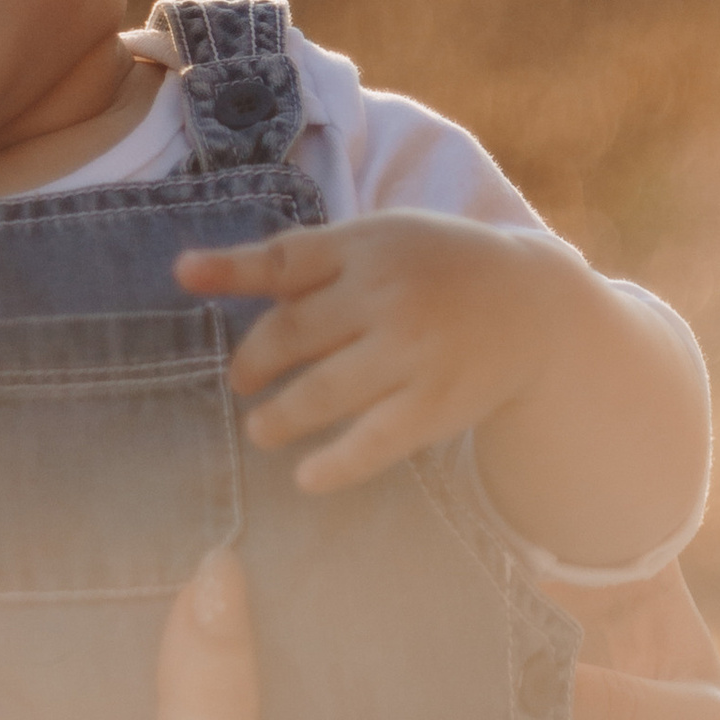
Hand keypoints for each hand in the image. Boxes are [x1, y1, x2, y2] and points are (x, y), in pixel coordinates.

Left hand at [175, 214, 565, 494]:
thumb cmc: (438, 270)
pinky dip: (336, 464)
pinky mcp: (436, 403)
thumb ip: (296, 259)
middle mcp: (387, 295)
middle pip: (293, 331)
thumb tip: (186, 270)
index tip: (183, 276)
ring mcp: (412, 351)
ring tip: (260, 430)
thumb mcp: (377, 242)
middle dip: (253, 361)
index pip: (284, 261)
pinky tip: (307, 476)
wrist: (536, 303)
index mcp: (367, 246)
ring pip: (324, 392)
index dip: (230, 270)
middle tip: (240, 382)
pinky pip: (374, 442)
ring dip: (280, 417)